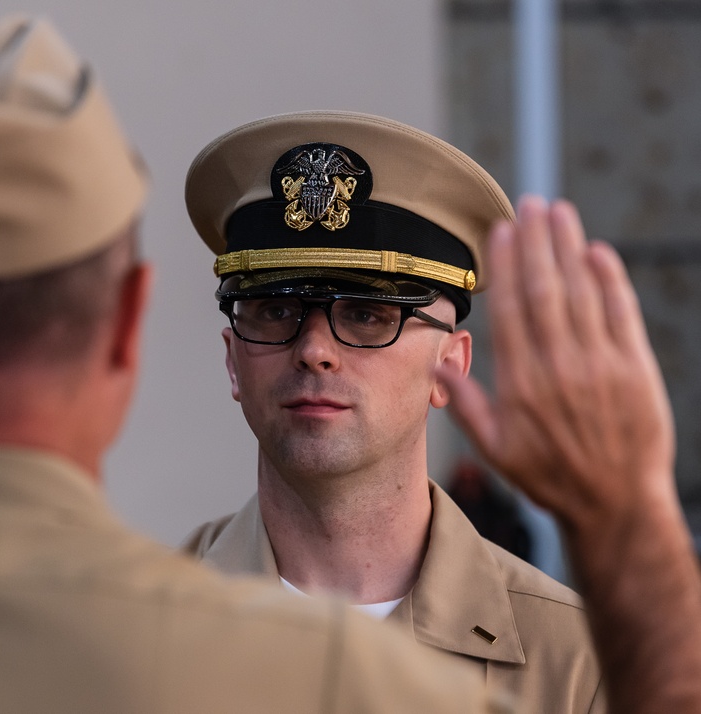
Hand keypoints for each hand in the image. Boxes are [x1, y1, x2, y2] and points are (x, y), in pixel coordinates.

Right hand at [437, 196, 674, 533]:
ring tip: (558, 212)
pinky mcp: (635, 367)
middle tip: (529, 203)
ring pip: (582, 293)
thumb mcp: (495, 451)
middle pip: (546, 291)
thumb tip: (435, 363)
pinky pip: (621, 313)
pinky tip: (598, 251)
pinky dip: (610, 280)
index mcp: (523, 384)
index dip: (507, 266)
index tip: (502, 231)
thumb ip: (465, 406)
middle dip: (537, 242)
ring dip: (569, 248)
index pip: (513, 310)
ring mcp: (601, 364)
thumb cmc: (549, 476)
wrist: (615, 502)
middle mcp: (561, 367)